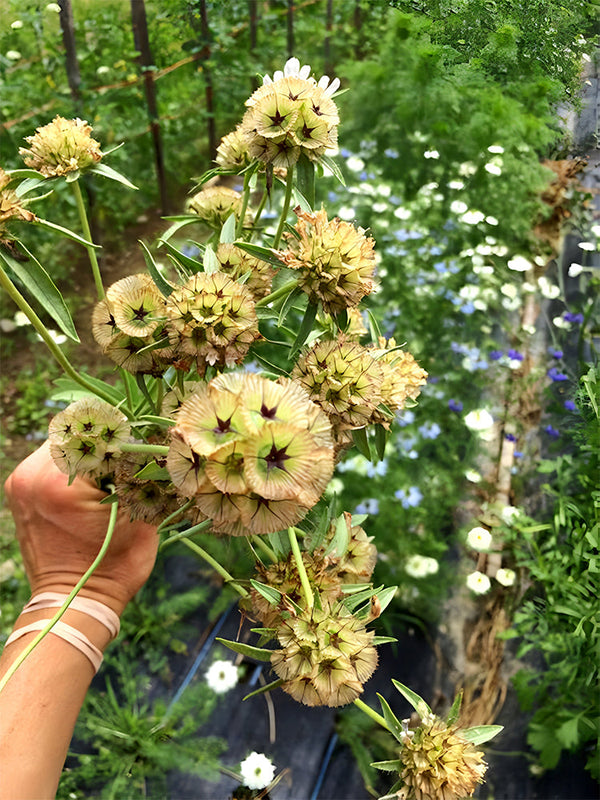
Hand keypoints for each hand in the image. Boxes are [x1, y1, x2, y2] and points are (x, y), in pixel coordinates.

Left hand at [4, 441, 157, 615]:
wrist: (75, 602)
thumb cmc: (114, 567)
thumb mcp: (140, 517)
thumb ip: (144, 473)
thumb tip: (160, 439)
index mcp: (59, 481)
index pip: (98, 432)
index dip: (127, 433)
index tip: (147, 440)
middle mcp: (31, 475)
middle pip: (76, 430)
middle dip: (106, 437)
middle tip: (131, 452)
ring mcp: (21, 481)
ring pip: (61, 440)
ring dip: (89, 448)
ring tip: (112, 467)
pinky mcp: (20, 488)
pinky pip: (50, 458)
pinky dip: (74, 461)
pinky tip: (93, 477)